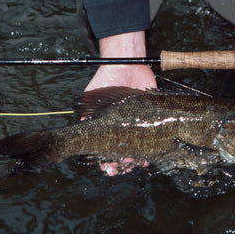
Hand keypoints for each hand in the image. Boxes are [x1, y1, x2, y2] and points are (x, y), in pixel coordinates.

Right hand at [83, 31, 155, 174]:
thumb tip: (82, 131)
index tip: (106, 168)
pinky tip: (147, 158)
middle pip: (120, 156)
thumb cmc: (107, 80)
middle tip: (119, 168)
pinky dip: (150, 153)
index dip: (104, 163)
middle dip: (119, 166)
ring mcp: (137, 129)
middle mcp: (121, 131)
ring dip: (133, 162)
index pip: (104, 152)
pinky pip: (152, 143)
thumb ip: (86, 115)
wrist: (128, 65)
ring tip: (132, 163)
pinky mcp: (152, 122)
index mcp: (106, 129)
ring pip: (136, 153)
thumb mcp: (92, 98)